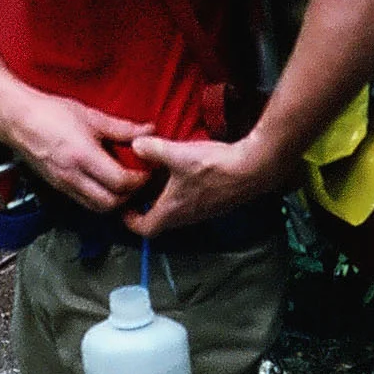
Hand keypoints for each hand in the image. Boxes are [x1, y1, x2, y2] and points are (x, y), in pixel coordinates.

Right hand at [0, 89, 154, 214]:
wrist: (19, 119)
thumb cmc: (52, 113)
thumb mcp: (90, 116)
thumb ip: (121, 128)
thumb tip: (147, 130)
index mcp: (84, 157)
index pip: (120, 183)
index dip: (139, 180)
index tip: (147, 169)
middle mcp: (73, 177)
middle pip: (110, 203)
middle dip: (130, 196)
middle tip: (139, 180)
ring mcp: (64, 185)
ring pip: (97, 208)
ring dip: (114, 201)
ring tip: (124, 183)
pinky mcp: (58, 188)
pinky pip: (84, 202)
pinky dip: (98, 199)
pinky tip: (104, 183)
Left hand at [124, 130, 284, 235]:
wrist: (251, 169)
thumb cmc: (213, 166)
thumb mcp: (178, 154)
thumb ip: (153, 149)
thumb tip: (134, 145)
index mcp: (172, 211)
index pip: (144, 229)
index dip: (129, 221)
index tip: (122, 207)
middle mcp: (186, 217)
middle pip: (159, 222)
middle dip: (145, 208)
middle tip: (137, 190)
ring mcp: (202, 212)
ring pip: (175, 213)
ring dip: (163, 201)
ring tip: (156, 180)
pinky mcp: (214, 203)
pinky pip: (190, 204)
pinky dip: (180, 194)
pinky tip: (182, 174)